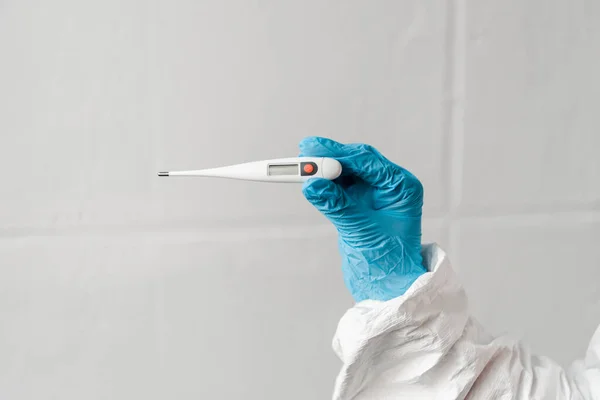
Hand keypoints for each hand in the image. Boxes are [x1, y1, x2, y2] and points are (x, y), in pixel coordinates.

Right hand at [300, 137, 425, 301]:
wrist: (389, 288)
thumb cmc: (388, 264)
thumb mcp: (361, 231)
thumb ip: (337, 205)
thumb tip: (312, 185)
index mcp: (401, 187)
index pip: (367, 161)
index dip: (338, 154)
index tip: (312, 151)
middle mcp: (389, 186)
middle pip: (355, 161)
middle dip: (328, 157)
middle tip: (303, 152)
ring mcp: (374, 194)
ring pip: (345, 172)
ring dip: (324, 169)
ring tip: (300, 167)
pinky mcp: (359, 204)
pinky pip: (339, 186)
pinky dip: (324, 183)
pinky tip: (310, 180)